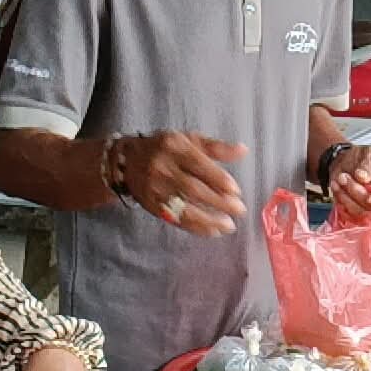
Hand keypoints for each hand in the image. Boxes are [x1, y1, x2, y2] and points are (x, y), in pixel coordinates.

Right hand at [120, 133, 248, 236]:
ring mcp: (155, 189)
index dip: (217, 179)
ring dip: (208, 219)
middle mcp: (162, 168)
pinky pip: (176, 219)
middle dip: (217, 201)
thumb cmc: (166, 148)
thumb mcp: (189, 140)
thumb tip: (243, 151)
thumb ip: (216, 147)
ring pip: (183, 207)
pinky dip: (196, 227)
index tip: (236, 191)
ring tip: (229, 226)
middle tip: (239, 210)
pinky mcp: (153, 206)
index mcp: (174, 147)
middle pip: (192, 188)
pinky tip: (213, 231)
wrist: (127, 161)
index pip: (198, 164)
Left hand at [329, 146, 370, 216]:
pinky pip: (348, 212)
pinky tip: (335, 185)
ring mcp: (370, 207)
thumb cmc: (363, 157)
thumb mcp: (368, 154)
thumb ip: (368, 165)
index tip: (370, 198)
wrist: (347, 160)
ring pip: (359, 211)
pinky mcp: (357, 211)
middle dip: (357, 192)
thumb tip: (362, 176)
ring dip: (346, 196)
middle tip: (344, 176)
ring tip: (339, 177)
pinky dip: (340, 199)